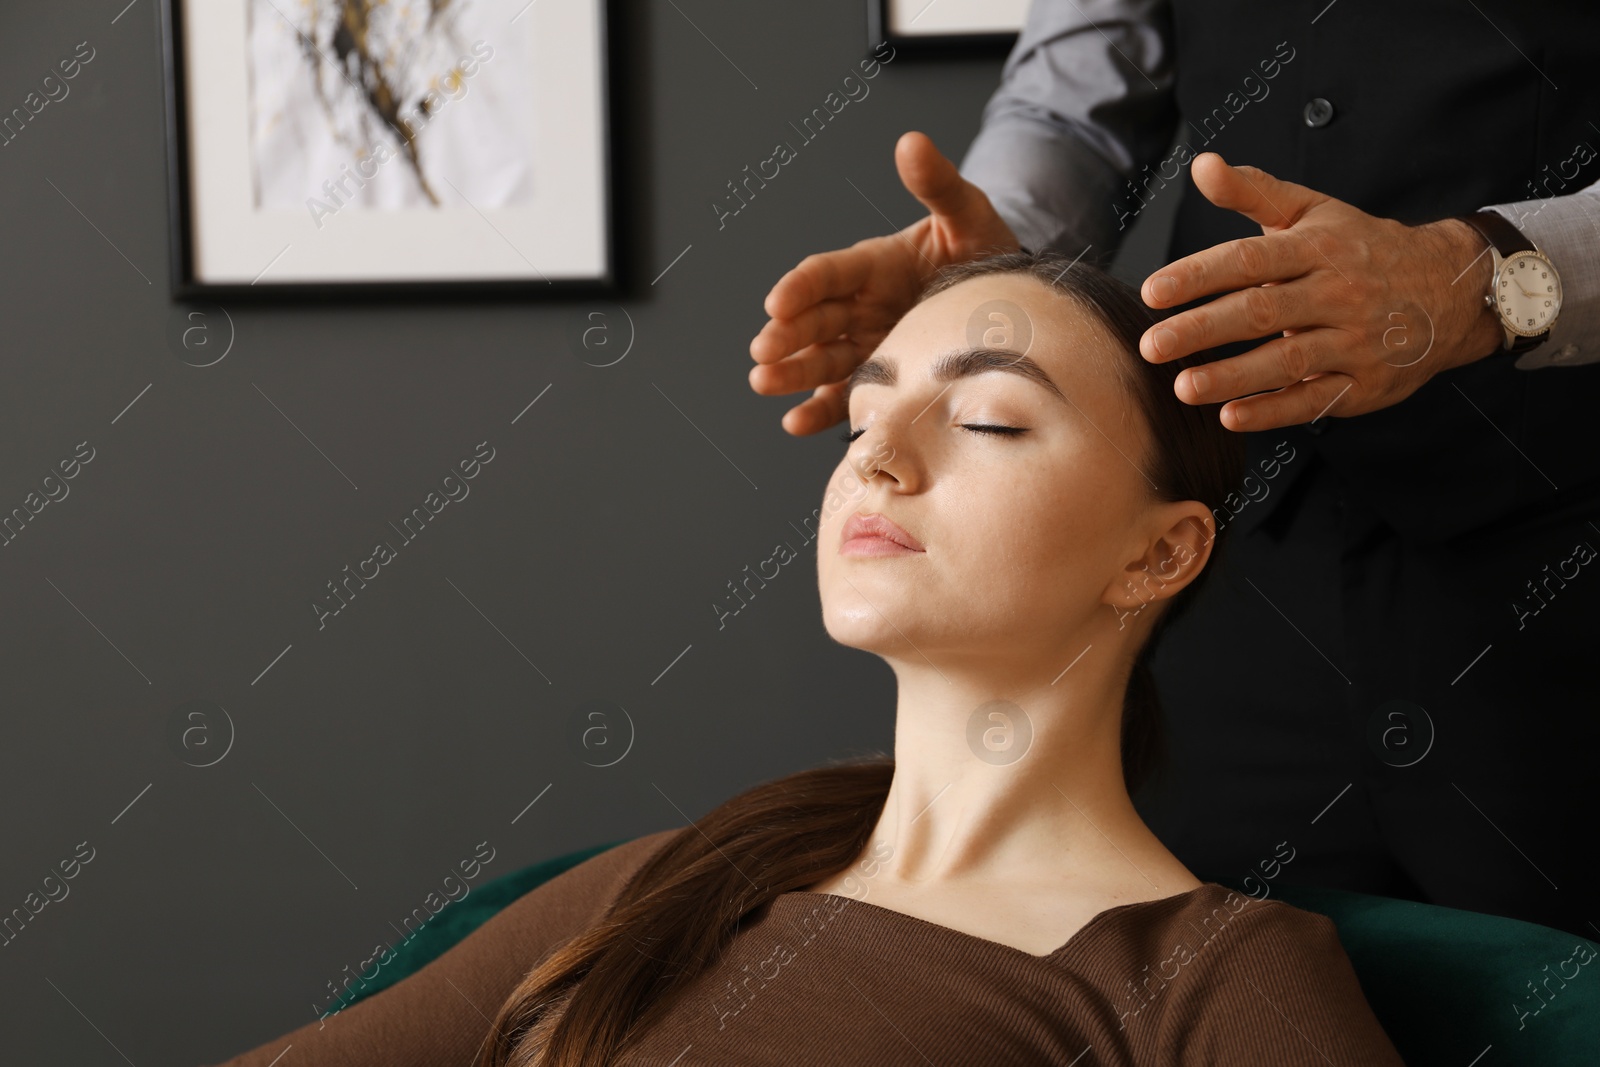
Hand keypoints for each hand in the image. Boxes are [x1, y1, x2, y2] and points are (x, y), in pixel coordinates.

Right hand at [748, 130, 1019, 435]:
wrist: (1012, 303)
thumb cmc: (985, 250)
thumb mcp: (968, 214)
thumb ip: (939, 184)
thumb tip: (911, 142)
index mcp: (874, 265)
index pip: (827, 273)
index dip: (801, 287)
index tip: (776, 303)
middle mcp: (861, 307)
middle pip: (815, 320)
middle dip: (785, 336)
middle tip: (762, 354)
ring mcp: (868, 345)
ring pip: (821, 360)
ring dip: (791, 373)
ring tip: (764, 385)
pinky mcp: (880, 378)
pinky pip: (845, 397)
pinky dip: (820, 411)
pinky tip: (796, 422)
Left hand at [1138, 152, 1503, 431]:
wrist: (1451, 288)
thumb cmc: (1361, 247)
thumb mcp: (1313, 211)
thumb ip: (1252, 191)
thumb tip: (1201, 165)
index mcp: (1318, 248)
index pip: (1249, 259)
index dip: (1198, 275)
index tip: (1152, 292)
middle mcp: (1337, 293)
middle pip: (1262, 311)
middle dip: (1202, 329)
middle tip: (1151, 346)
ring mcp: (1353, 342)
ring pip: (1287, 360)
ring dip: (1232, 377)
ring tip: (1183, 387)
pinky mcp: (1363, 385)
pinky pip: (1314, 400)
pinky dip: (1273, 411)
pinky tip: (1231, 417)